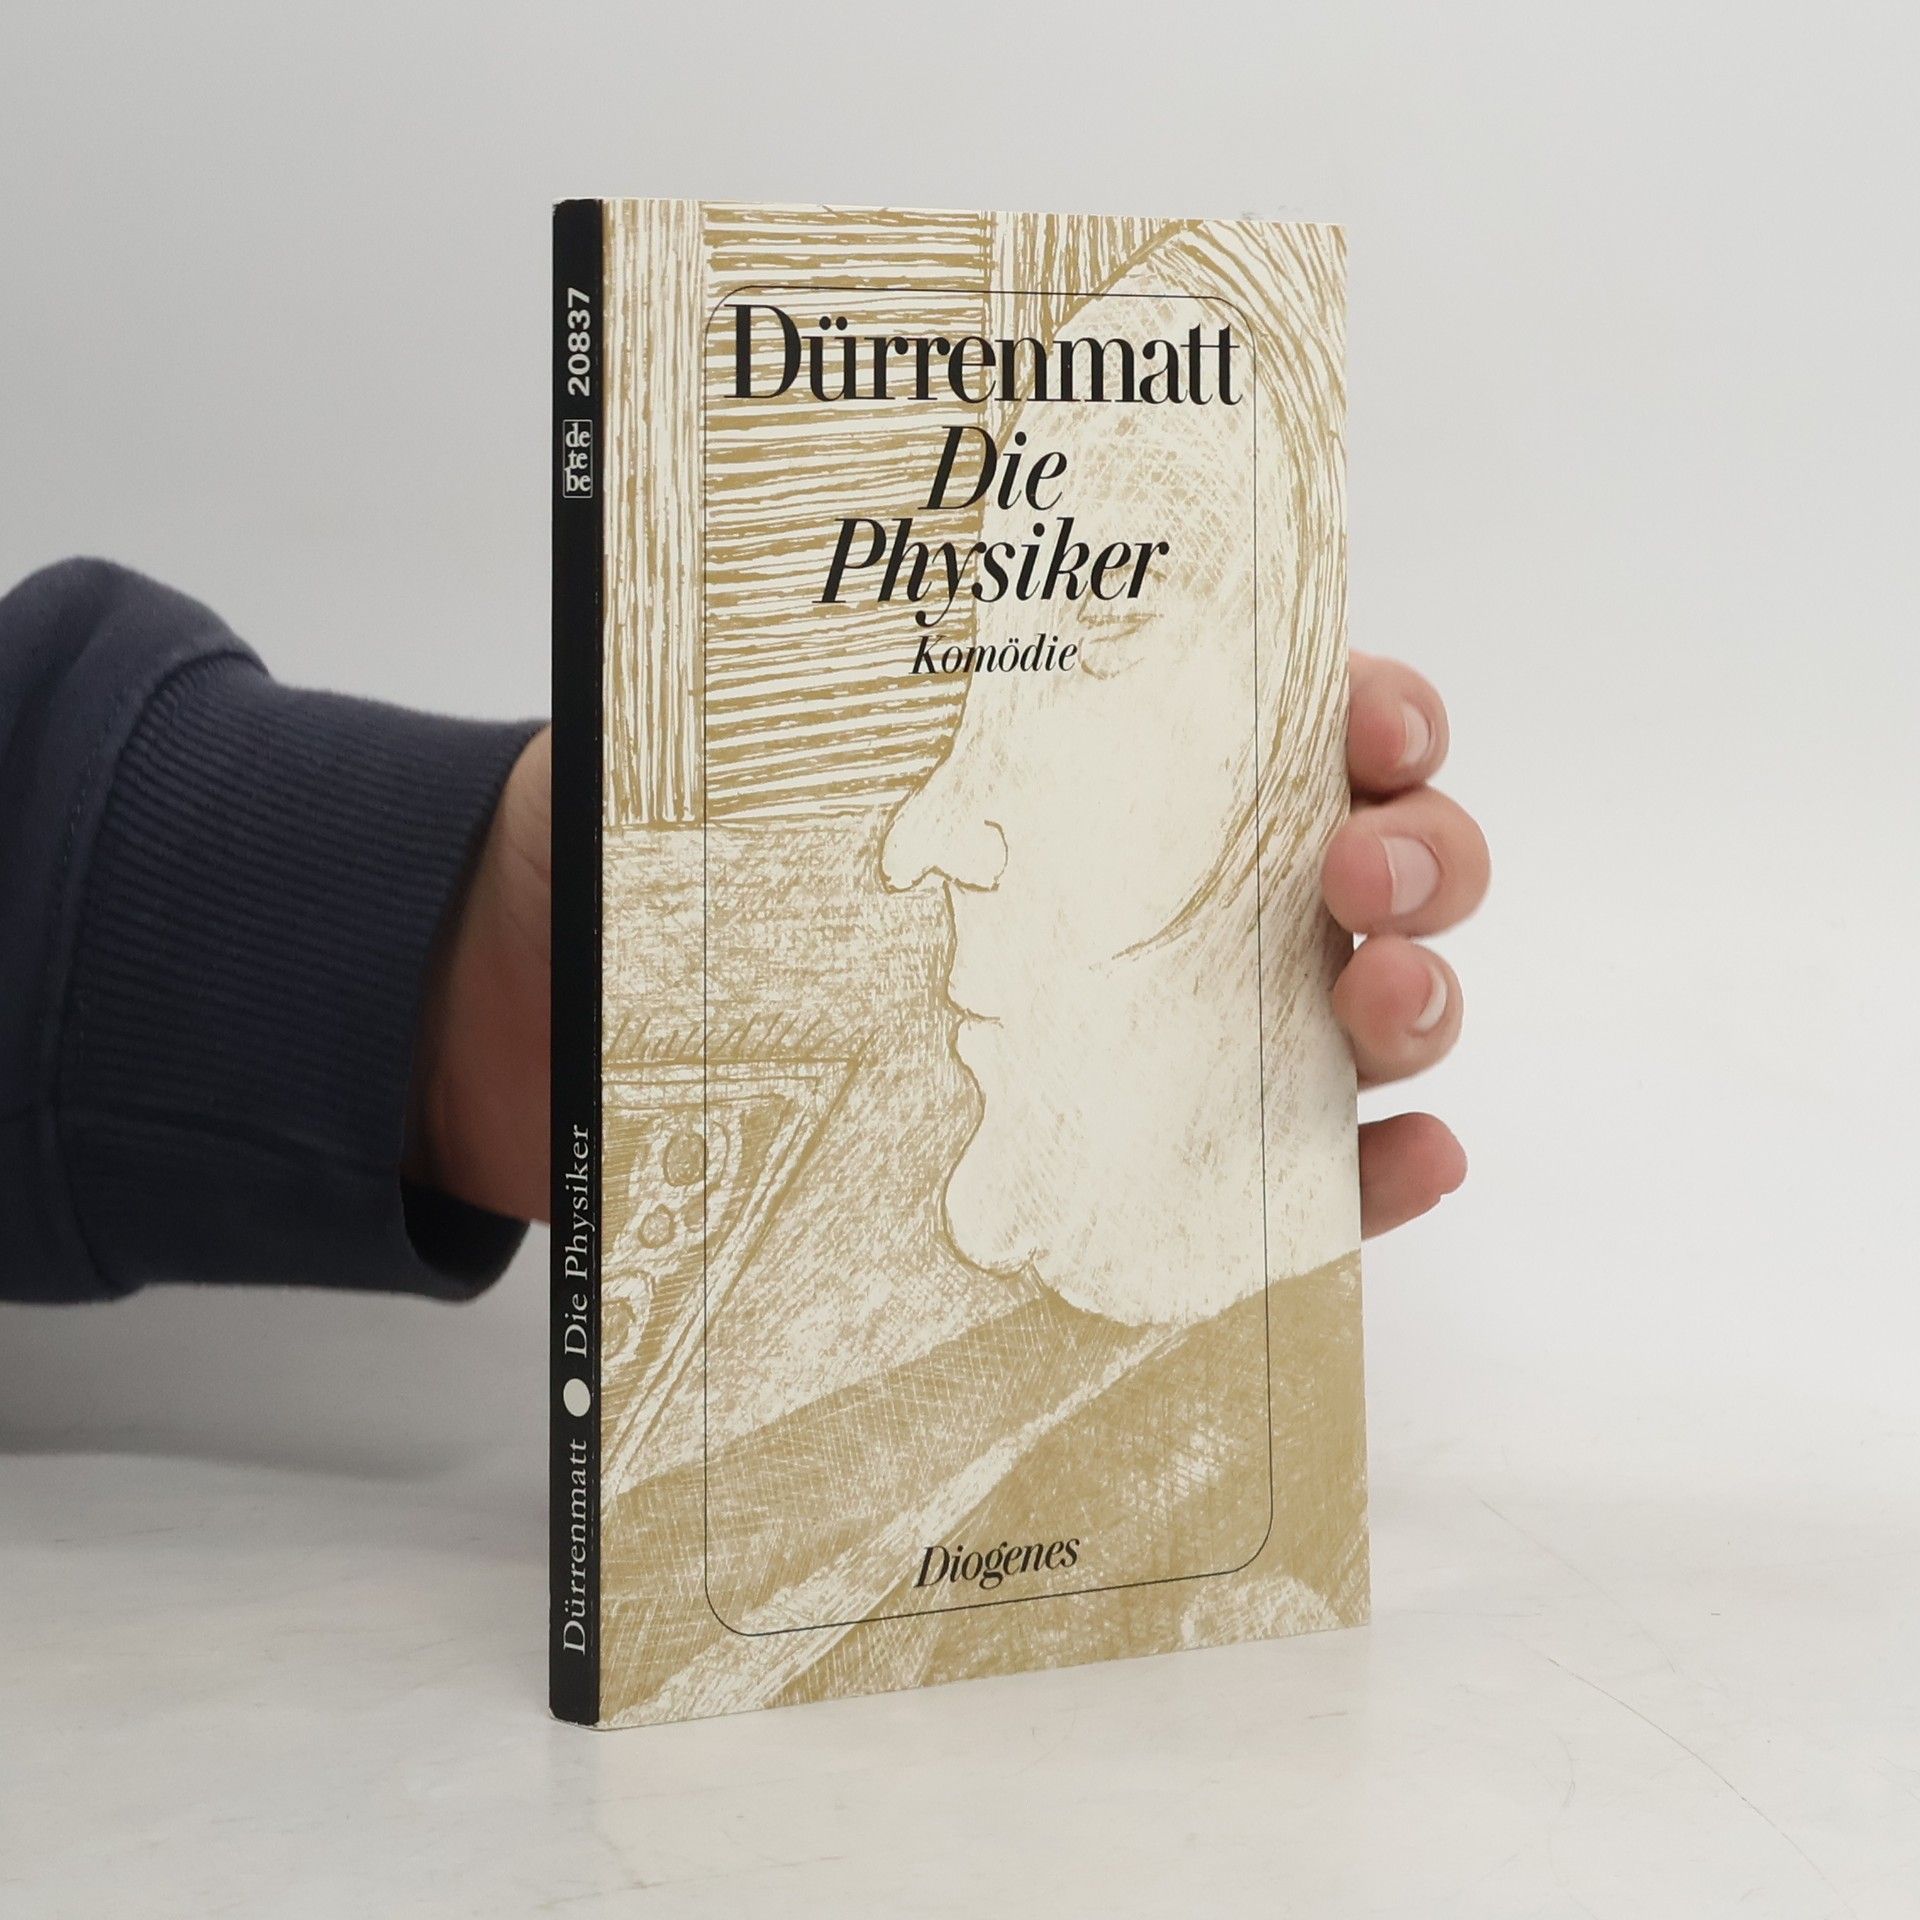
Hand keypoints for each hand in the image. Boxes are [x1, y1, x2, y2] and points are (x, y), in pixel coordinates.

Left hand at [412, 663, 1488, 1240]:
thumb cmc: (643, 869)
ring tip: (1372, 1004)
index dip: (1370, 708)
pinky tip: (1407, 1162)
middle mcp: (1158, 887)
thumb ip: (802, 687)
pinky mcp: (1143, 1172)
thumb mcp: (712, 746)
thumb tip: (855, 588)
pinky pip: (1298, 1178)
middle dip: (1419, 850)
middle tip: (1354, 875)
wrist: (532, 1030)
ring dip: (1419, 997)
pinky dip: (1376, 1174)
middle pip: (1372, 854)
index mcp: (1090, 761)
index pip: (1284, 714)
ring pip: (1365, 1009)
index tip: (1366, 722)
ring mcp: (1166, 1032)